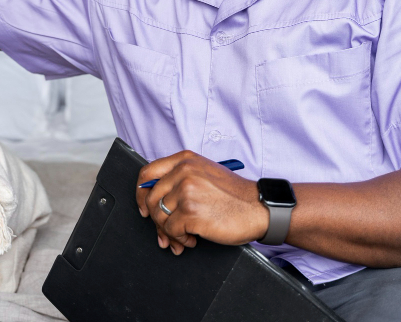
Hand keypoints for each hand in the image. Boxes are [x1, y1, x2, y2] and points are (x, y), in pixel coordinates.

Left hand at [136, 150, 269, 254]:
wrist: (259, 208)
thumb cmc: (235, 195)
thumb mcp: (205, 173)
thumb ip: (179, 179)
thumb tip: (153, 201)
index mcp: (185, 160)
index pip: (147, 173)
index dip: (141, 193)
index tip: (144, 207)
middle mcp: (183, 172)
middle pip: (151, 199)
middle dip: (156, 220)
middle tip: (165, 232)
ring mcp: (186, 191)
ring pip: (159, 217)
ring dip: (169, 232)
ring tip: (182, 237)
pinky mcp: (191, 212)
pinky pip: (171, 230)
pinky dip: (180, 239)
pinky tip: (192, 239)